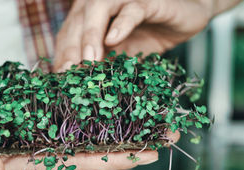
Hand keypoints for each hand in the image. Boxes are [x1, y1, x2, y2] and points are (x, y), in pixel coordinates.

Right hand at [0, 130, 179, 169]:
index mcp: (37, 165)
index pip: (80, 163)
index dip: (111, 160)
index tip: (143, 155)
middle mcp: (49, 157)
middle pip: (96, 154)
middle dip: (131, 148)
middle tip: (166, 138)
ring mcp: (48, 145)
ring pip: (91, 141)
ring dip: (122, 134)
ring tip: (153, 126)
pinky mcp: (43, 134)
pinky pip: (76, 130)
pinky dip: (99, 123)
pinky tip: (115, 115)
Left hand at [54, 0, 212, 70]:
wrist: (184, 20)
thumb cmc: (146, 35)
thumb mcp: (117, 55)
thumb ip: (99, 64)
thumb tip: (76, 86)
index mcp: (89, 15)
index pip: (68, 33)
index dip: (62, 55)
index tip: (59, 79)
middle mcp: (101, 3)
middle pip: (78, 22)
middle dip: (72, 48)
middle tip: (69, 73)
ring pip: (99, 8)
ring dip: (91, 35)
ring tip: (89, 60)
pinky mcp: (148, 1)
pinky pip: (132, 10)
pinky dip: (121, 24)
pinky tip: (114, 40)